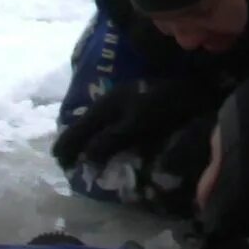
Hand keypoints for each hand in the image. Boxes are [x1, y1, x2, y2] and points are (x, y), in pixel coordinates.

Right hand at [52, 78, 209, 172]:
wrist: (191, 88)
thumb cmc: (161, 105)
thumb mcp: (134, 125)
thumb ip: (109, 140)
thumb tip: (85, 158)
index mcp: (104, 106)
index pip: (78, 129)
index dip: (67, 145)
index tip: (57, 160)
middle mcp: (109, 101)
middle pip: (85, 124)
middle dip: (74, 141)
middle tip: (66, 160)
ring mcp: (121, 100)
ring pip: (96, 122)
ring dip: (87, 137)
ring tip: (80, 152)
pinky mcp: (134, 104)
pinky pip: (108, 121)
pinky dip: (101, 132)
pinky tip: (104, 139)